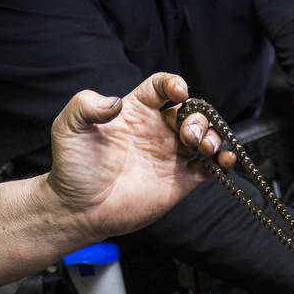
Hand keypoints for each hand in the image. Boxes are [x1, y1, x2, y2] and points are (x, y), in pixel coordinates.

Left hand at [46, 72, 235, 238]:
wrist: (80, 209)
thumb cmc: (72, 168)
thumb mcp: (68, 128)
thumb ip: (86, 106)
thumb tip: (114, 102)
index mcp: (136, 111)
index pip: (161, 87)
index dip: (174, 84)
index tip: (179, 92)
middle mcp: (158, 130)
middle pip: (191, 112)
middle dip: (198, 118)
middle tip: (189, 135)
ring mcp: (171, 155)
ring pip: (205, 137)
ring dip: (213, 136)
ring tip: (204, 148)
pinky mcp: (182, 181)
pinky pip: (210, 168)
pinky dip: (224, 162)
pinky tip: (225, 161)